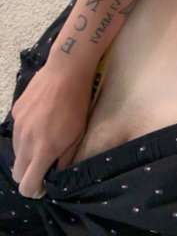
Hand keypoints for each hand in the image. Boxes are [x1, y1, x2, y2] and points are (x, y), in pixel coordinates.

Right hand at [11, 60, 93, 197]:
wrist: (66, 71)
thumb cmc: (77, 104)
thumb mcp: (77, 134)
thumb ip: (65, 158)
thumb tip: (56, 172)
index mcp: (43, 149)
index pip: (27, 185)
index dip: (34, 189)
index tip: (43, 184)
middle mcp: (26, 140)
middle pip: (17, 172)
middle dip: (28, 173)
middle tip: (43, 163)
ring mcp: (18, 125)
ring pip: (16, 152)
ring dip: (27, 152)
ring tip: (44, 137)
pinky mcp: (16, 111)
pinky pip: (17, 131)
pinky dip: (26, 133)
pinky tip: (40, 119)